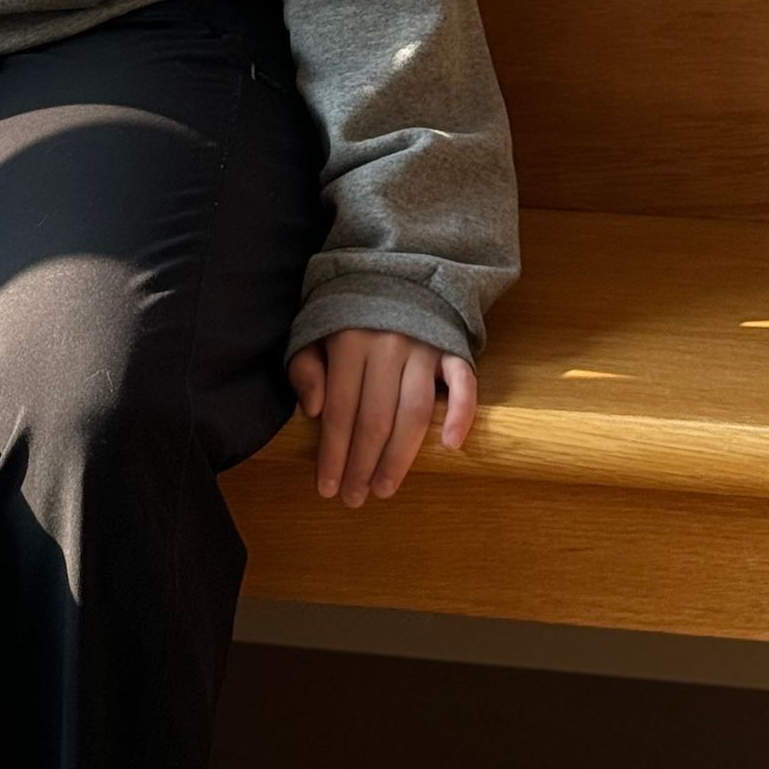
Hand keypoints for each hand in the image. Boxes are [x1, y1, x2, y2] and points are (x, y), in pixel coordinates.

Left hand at [287, 328, 475, 504]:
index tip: (327, 488)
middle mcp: (387, 344)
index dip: (333, 453)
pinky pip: (462, 384)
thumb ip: (306, 367)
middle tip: (355, 497)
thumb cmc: (350, 313)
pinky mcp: (453, 348)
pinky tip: (450, 446)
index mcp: (348, 340)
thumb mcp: (315, 330)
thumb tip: (314, 411)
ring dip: (400, 458)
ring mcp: (423, 347)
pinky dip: (459, 414)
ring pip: (413, 413)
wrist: (398, 271)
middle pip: (375, 419)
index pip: (339, 410)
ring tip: (384, 488)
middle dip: (363, 465)